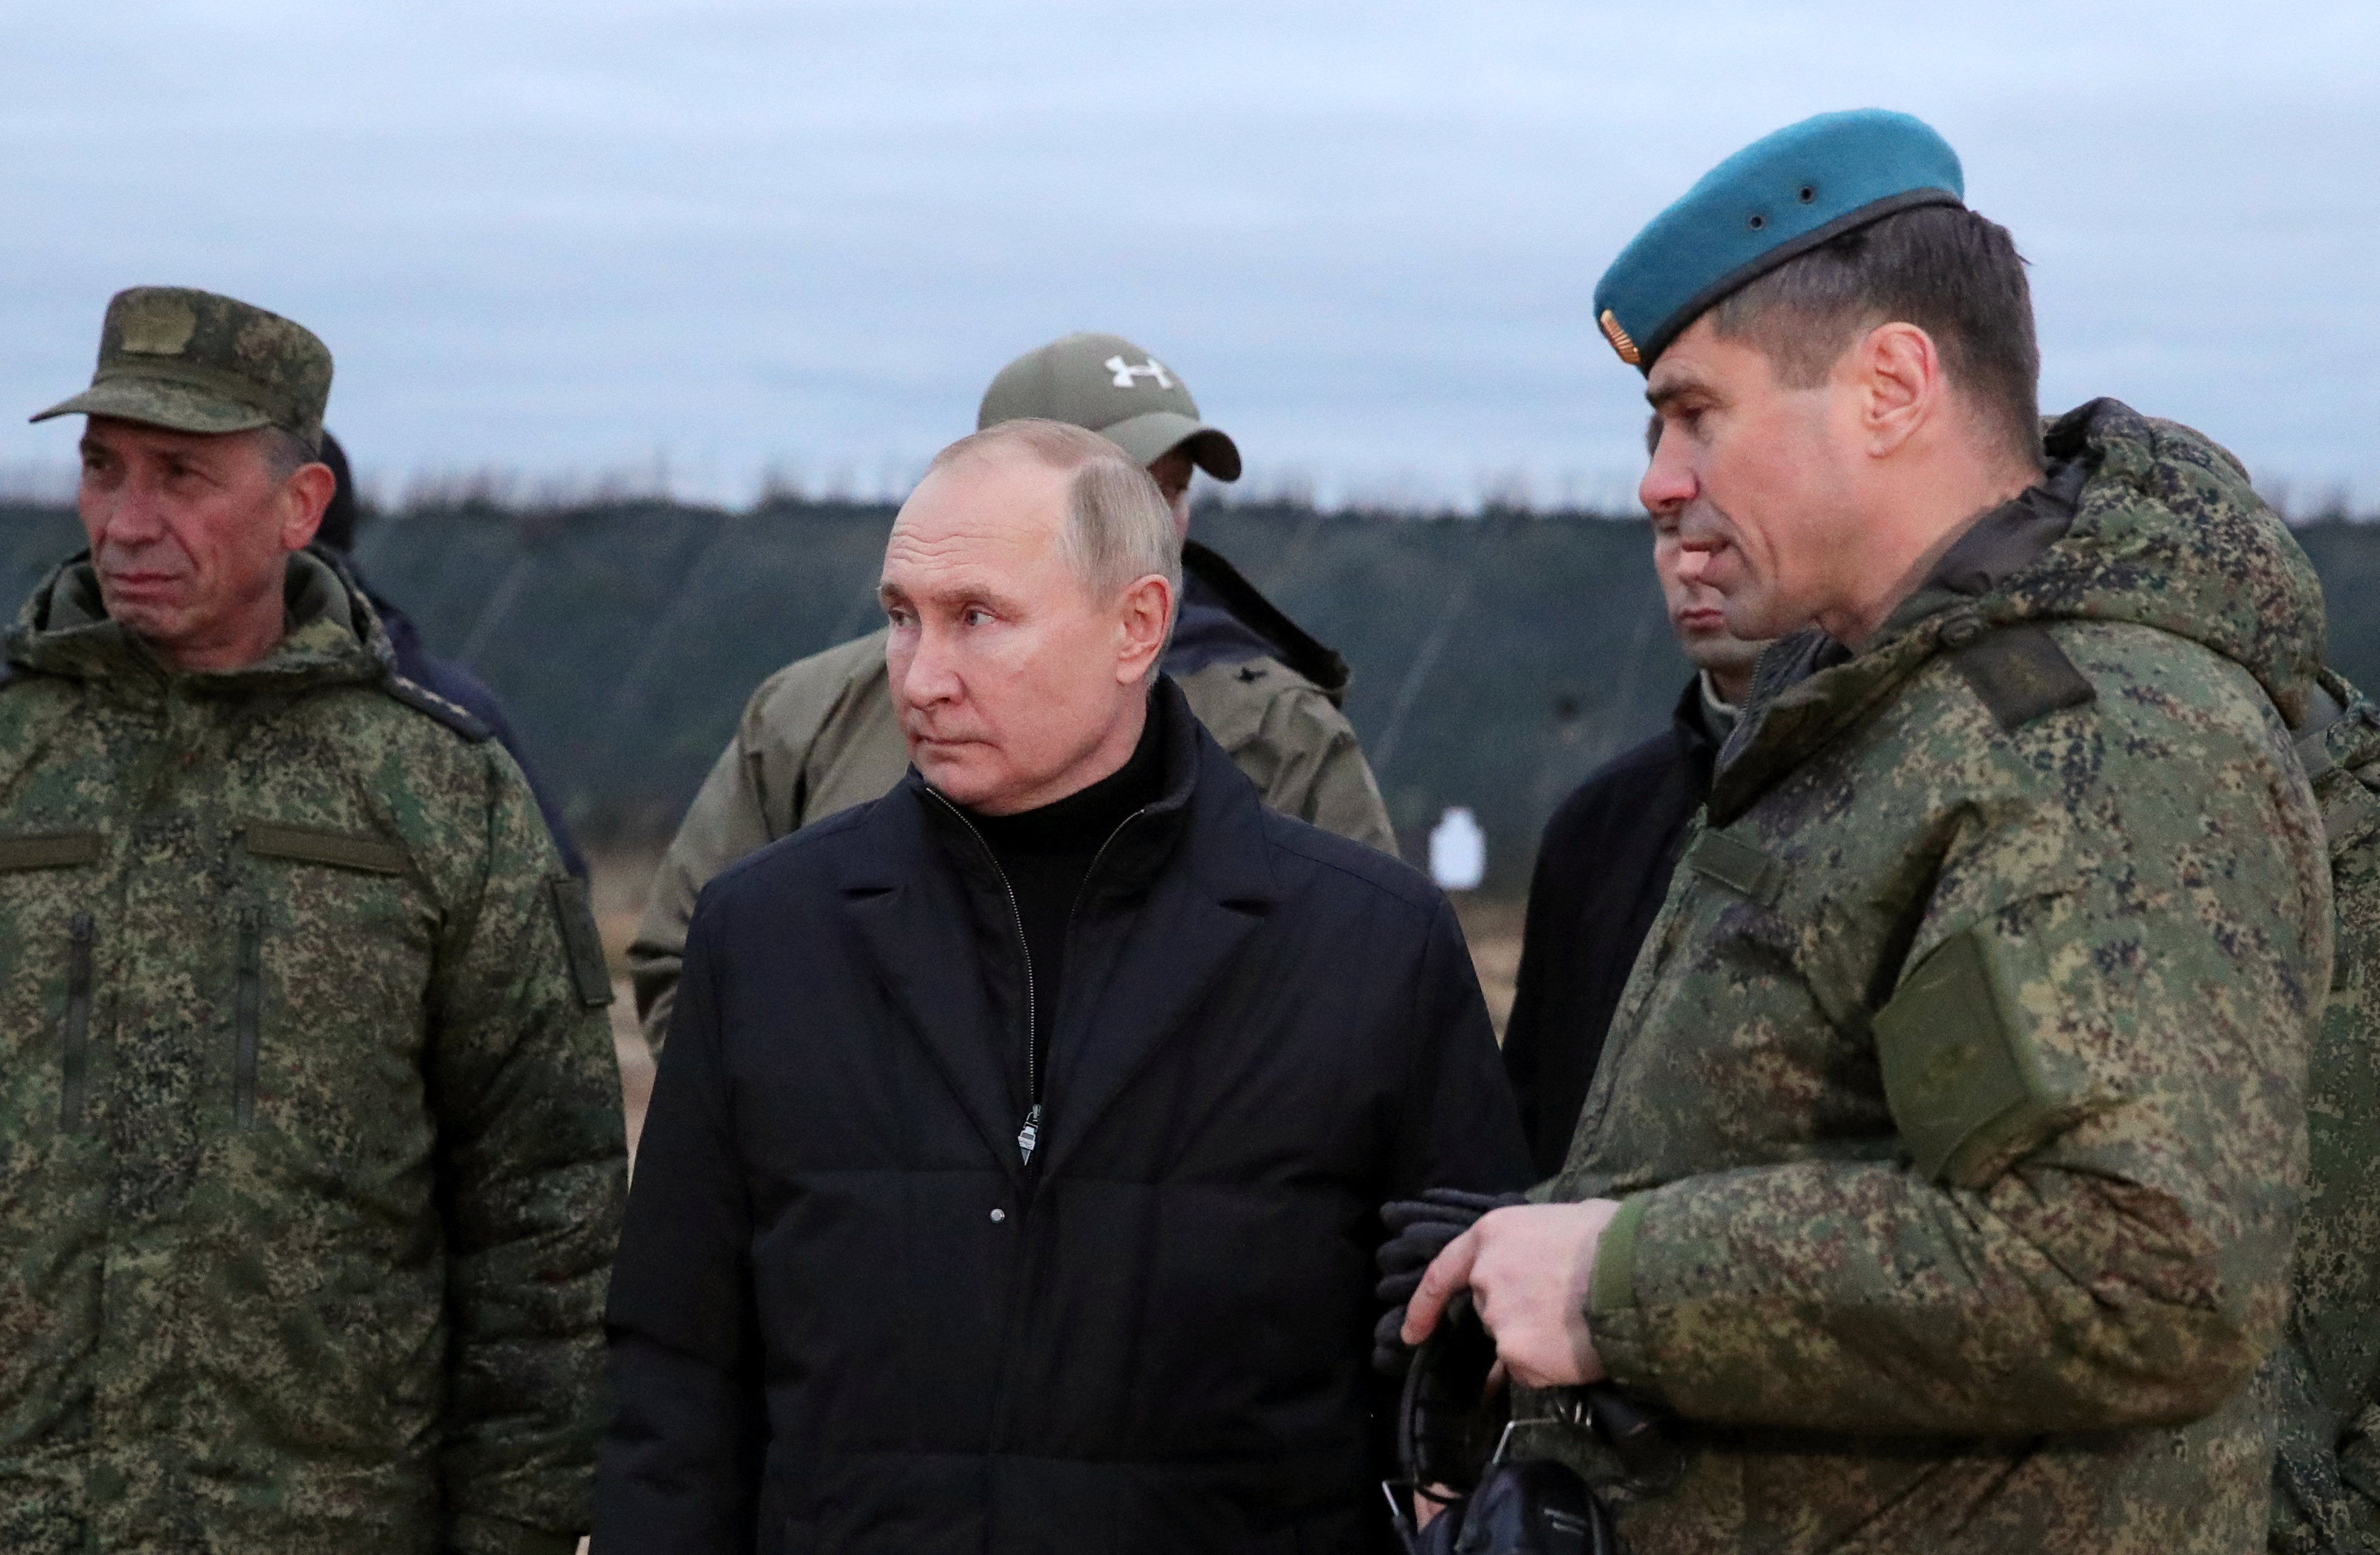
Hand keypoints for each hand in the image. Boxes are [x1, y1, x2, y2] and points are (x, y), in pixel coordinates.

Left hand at [1402, 1200, 1622, 1389]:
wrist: (1639, 1275)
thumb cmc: (1616, 1238)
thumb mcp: (1568, 1221)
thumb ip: (1538, 1245)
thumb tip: (1543, 1262)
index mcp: (1493, 1235)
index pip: (1443, 1273)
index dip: (1425, 1307)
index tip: (1413, 1335)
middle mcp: (1485, 1276)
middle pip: (1488, 1310)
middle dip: (1516, 1315)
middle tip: (1561, 1314)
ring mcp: (1497, 1318)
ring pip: (1511, 1342)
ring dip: (1535, 1342)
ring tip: (1578, 1329)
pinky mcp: (1516, 1354)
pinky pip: (1528, 1370)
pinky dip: (1548, 1369)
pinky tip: (1577, 1352)